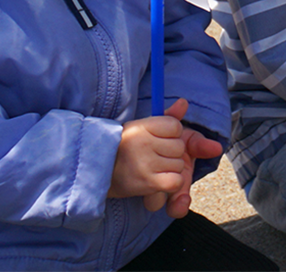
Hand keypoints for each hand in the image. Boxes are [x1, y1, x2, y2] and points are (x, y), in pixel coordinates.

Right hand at [108, 98, 220, 214]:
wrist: (101, 172)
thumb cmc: (126, 146)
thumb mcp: (143, 126)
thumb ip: (167, 115)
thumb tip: (184, 102)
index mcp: (143, 127)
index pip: (175, 126)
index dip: (172, 134)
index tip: (160, 139)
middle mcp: (144, 143)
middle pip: (179, 147)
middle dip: (172, 152)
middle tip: (156, 155)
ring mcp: (146, 164)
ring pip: (179, 165)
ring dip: (171, 168)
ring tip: (154, 168)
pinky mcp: (148, 183)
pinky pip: (176, 181)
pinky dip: (172, 182)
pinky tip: (161, 180)